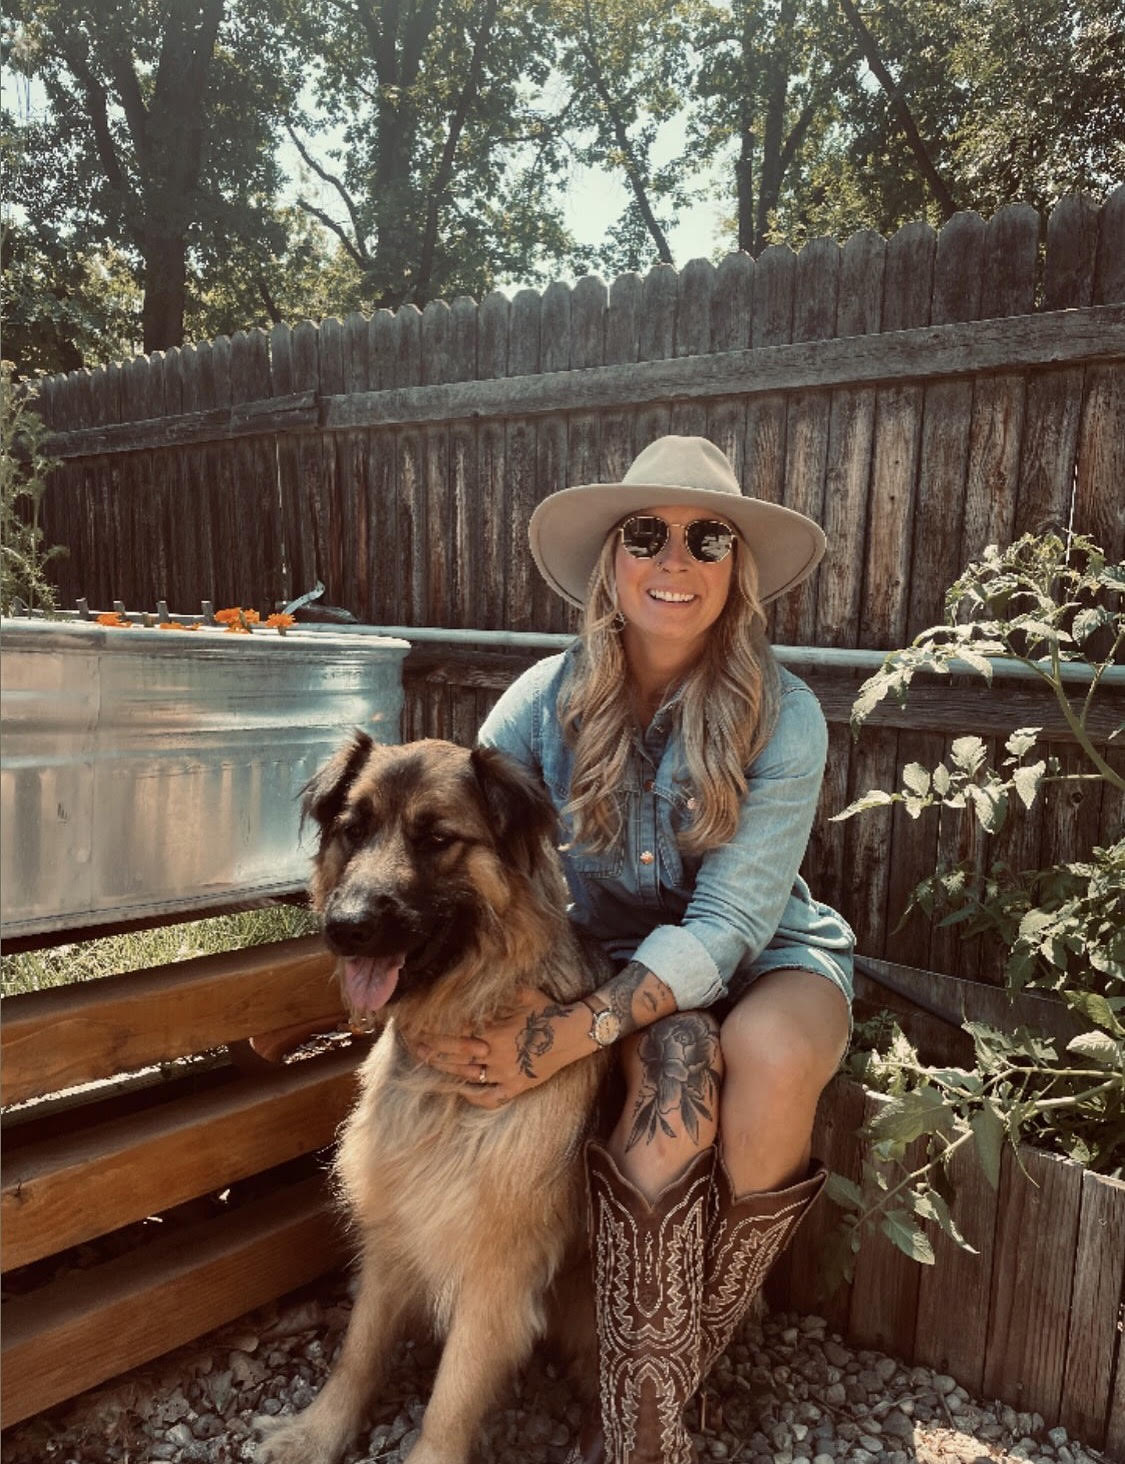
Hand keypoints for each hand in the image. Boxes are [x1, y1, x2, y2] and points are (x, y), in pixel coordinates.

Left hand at [413, 988, 587, 1109]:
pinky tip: (461, 1091)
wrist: (573, 1034)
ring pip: (467, 1075)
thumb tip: (478, 974)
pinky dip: (474, 1097)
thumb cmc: (547, 1010)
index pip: (457, 1032)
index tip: (420, 1025)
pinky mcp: (515, 1087)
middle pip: (455, 1054)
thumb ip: (499, 989)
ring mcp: (505, 1074)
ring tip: (429, 1063)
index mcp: (494, 1030)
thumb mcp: (523, 992)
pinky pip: (490, 1098)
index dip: (436, 1029)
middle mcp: (495, 1054)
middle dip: (433, 1049)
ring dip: (445, 1069)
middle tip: (416, 1045)